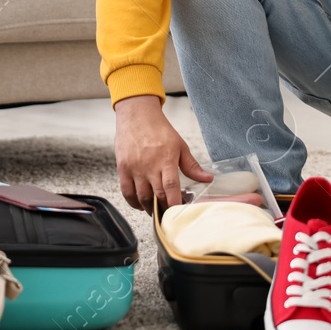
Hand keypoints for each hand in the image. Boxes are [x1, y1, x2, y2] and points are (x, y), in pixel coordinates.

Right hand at [113, 94, 212, 213]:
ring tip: (156, 210)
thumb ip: (192, 165)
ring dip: (149, 208)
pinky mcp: (122, 168)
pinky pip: (126, 192)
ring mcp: (134, 168)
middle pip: (157, 196)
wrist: (137, 115)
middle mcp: (149, 165)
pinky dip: (133, 202)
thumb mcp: (180, 145)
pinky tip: (140, 204)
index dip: (175, 203)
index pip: (171, 187)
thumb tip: (207, 178)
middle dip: (164, 209)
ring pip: (141, 197)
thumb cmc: (159, 129)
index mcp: (166, 159)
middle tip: (169, 214)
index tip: (179, 212)